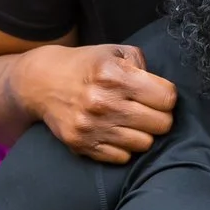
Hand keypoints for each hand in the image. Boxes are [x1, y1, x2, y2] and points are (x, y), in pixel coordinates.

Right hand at [19, 43, 176, 162]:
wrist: (41, 82)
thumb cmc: (86, 65)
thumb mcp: (114, 52)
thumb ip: (143, 65)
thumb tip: (162, 92)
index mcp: (114, 75)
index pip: (167, 98)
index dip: (166, 96)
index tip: (157, 94)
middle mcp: (103, 102)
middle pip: (161, 124)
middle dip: (159, 116)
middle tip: (147, 110)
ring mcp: (91, 127)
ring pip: (145, 143)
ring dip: (142, 133)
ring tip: (130, 121)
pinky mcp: (82, 145)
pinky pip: (123, 157)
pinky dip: (124, 147)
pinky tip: (115, 132)